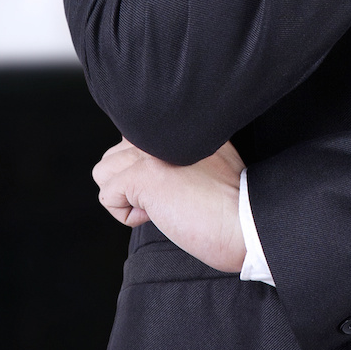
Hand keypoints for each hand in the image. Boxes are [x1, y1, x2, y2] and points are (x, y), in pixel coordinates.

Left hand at [93, 138, 246, 273]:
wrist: (246, 224)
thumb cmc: (234, 205)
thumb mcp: (212, 161)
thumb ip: (180, 152)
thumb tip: (149, 165)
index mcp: (184, 125)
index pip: (136, 136)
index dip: (146, 169)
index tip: (175, 186)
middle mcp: (166, 130)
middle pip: (116, 153)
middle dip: (130, 182)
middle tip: (167, 198)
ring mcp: (152, 151)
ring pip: (104, 171)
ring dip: (124, 195)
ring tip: (159, 205)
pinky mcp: (142, 175)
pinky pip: (107, 196)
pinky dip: (127, 215)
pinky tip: (157, 216)